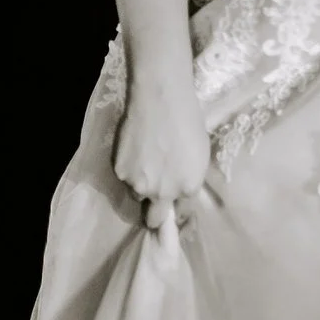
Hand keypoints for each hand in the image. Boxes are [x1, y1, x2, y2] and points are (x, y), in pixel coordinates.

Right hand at [112, 70, 212, 227]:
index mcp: (188, 187)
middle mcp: (163, 192)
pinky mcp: (119, 172)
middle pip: (155, 219)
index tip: (174, 198)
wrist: (161, 100)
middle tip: (154, 198)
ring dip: (140, 185)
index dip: (178, 203)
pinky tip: (134, 148)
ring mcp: (138, 184)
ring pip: (137, 195)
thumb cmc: (188, 119)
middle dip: (156, 214)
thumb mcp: (199, 153)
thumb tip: (180, 185)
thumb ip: (188, 176)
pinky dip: (128, 168)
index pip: (183, 209)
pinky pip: (124, 178)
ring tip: (145, 160)